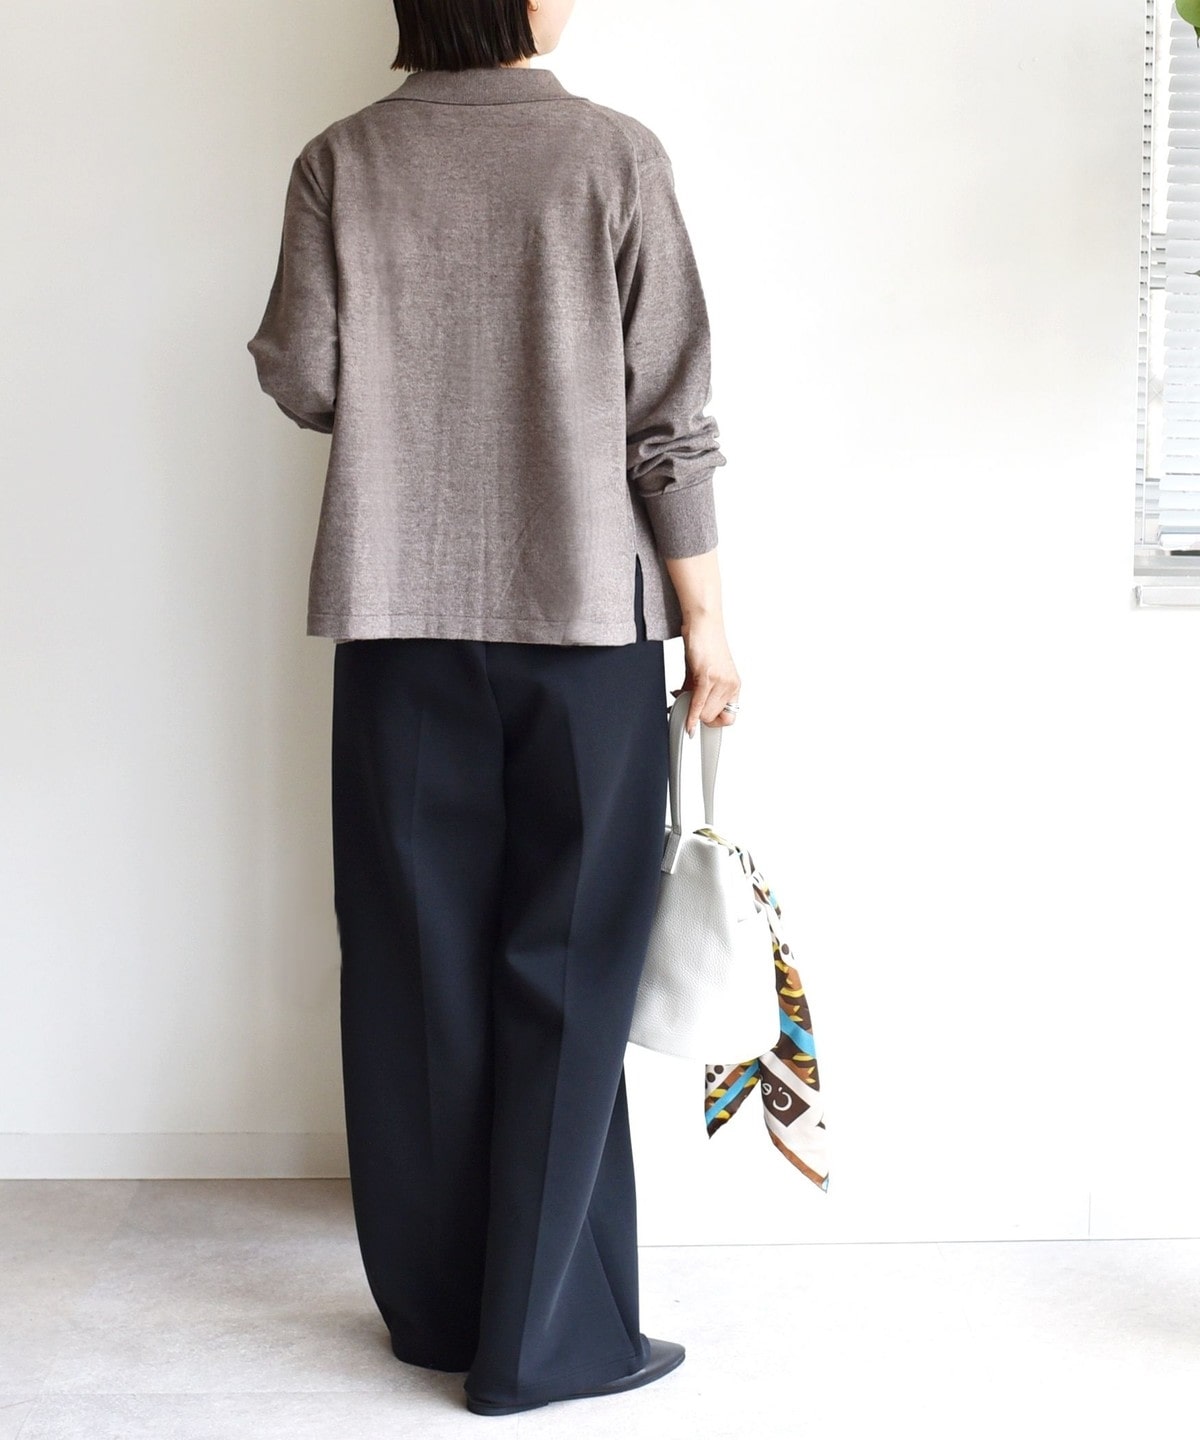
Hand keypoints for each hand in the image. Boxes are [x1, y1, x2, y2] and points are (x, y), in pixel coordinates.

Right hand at [671, 614, 740, 736]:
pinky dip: (690, 715)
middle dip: (698, 717)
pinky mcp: (707, 676)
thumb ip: (698, 692)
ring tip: (681, 699)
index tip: (701, 720)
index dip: (714, 722)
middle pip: (714, 718)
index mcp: (734, 685)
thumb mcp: (703, 674)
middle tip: (686, 707)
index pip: (729, 717)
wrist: (703, 623)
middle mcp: (731, 684)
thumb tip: (689, 709)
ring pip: (705, 714)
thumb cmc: (704, 644)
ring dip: (691, 713)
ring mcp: (721, 681)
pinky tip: (686, 721)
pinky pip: (698, 704)